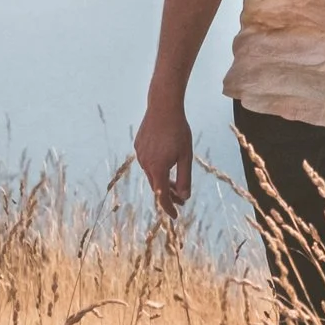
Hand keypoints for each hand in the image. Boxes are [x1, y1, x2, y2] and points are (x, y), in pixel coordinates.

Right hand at [135, 97, 193, 212]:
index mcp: (157, 168)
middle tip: (181, 200)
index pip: (162, 196)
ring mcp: (140, 154)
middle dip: (168, 195)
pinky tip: (166, 161)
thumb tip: (184, 197)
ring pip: (152, 174)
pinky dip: (157, 166)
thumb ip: (184, 178)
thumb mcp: (186, 156)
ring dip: (163, 180)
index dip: (169, 208)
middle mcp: (145, 164)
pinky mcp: (138, 146)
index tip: (176, 217)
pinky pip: (148, 161)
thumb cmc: (178, 131)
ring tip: (174, 183)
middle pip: (156, 186)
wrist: (163, 107)